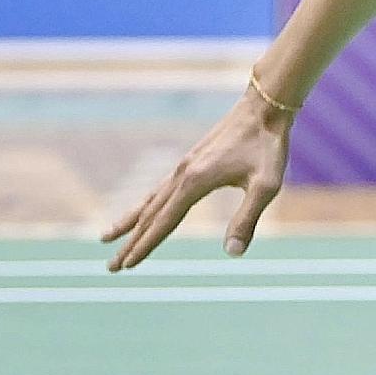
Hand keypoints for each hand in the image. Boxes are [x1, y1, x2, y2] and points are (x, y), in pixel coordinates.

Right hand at [102, 89, 291, 270]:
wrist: (264, 107)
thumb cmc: (268, 145)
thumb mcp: (265, 185)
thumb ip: (247, 219)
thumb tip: (233, 253)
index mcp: (194, 182)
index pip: (163, 222)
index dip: (145, 246)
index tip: (126, 265)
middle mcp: (182, 174)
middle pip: (149, 215)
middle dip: (129, 242)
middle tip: (111, 267)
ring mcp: (184, 166)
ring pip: (150, 199)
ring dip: (130, 222)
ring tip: (107, 236)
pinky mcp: (192, 160)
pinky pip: (161, 187)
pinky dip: (147, 203)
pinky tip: (146, 208)